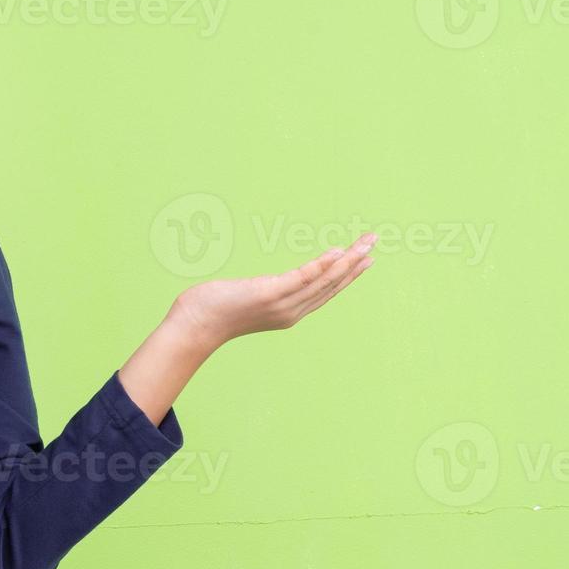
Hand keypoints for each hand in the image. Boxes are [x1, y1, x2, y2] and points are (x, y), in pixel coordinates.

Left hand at [173, 232, 377, 350]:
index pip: (324, 291)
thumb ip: (258, 293)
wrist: (194, 325)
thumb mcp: (243, 299)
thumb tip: (256, 286)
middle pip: (331, 285)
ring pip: (324, 280)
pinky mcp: (270, 294)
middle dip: (355, 264)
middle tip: (374, 243)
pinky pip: (304, 278)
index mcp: (288, 312)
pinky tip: (339, 253)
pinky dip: (323, 265)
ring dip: (348, 261)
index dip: (347, 275)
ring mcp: (282, 304)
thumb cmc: (211, 312)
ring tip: (366, 243)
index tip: (364, 259)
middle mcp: (291, 311)